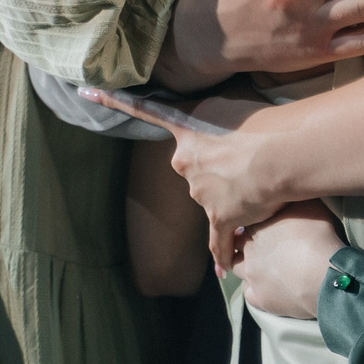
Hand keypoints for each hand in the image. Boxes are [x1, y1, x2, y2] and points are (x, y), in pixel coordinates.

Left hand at [80, 90, 285, 267]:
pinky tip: (222, 271)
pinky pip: (219, 240)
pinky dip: (222, 255)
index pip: (146, 110)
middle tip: (249, 160)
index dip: (113, 101)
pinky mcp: (220, 217)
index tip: (85, 93)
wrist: (279, 152)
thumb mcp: (230, 101)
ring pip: (213, 198)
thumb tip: (213, 127)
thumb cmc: (261, 120)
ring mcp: (200, 193)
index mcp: (186, 131)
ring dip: (233, 195)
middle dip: (218, 168)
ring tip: (264, 182)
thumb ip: (212, 114)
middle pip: (195, 167)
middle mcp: (184, 163)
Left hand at [232, 201, 344, 318]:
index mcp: (259, 225)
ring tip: (261, 264)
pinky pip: (248, 293)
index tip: (263, 220)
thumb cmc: (318, 236)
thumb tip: (290, 191)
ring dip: (246, 264)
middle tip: (261, 241)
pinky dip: (254, 290)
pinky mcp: (259, 297)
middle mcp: (250, 248)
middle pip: (238, 242)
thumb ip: (295, 199)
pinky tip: (265, 286)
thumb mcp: (311, 205)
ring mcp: (251, 274)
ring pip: (237, 267)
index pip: (246, 218)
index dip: (254, 219)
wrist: (323, 274)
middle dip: (245, 241)